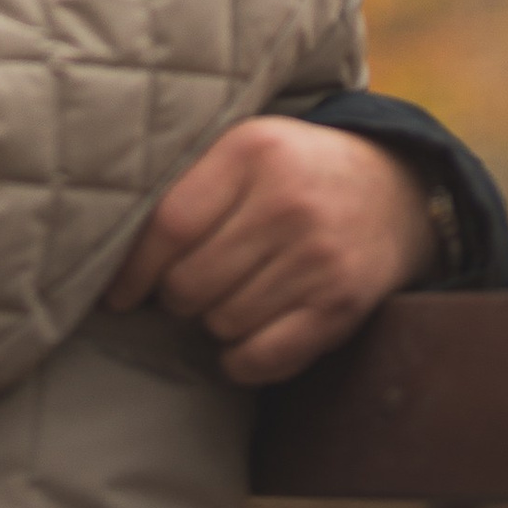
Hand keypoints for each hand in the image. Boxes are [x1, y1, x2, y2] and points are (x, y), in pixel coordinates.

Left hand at [103, 118, 435, 385]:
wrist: (392, 190)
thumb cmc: (293, 170)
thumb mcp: (245, 145)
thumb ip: (191, 181)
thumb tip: (115, 242)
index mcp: (251, 152)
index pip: (170, 225)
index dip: (133, 268)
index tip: (118, 293)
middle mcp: (286, 203)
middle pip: (191, 281)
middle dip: (173, 298)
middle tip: (180, 292)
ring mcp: (318, 257)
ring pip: (224, 322)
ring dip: (211, 324)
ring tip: (222, 301)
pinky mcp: (342, 305)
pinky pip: (268, 356)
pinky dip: (242, 362)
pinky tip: (239, 345)